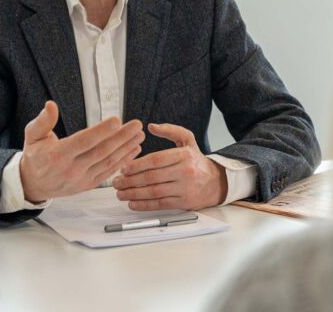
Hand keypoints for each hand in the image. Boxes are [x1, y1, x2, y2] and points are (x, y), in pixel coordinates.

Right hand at [19, 101, 143, 201]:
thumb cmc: (35, 157)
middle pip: (101, 151)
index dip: (102, 131)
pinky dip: (123, 161)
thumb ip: (42, 121)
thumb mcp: (32, 136)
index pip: (84, 141)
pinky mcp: (88, 185)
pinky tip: (133, 150)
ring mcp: (81, 179)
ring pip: (108, 162)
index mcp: (58, 155)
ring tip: (139, 135)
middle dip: (122, 137)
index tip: (117, 120)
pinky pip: (109, 172)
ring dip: (126, 148)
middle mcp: (72, 169)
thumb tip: (50, 105)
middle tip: (136, 125)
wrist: (32, 184)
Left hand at [113, 123, 227, 210]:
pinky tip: (133, 203)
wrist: (216, 182)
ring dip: (134, 194)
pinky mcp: (184, 202)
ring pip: (154, 192)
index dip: (137, 165)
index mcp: (184, 155)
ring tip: (120, 193)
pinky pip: (160, 204)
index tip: (123, 168)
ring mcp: (184, 188)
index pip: (156, 160)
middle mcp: (185, 171)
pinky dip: (144, 205)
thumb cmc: (196, 160)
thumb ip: (170, 130)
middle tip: (116, 182)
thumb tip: (151, 126)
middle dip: (130, 181)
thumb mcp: (187, 140)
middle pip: (152, 177)